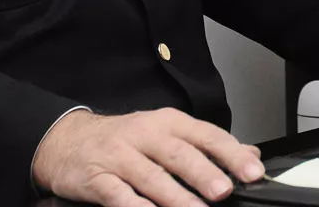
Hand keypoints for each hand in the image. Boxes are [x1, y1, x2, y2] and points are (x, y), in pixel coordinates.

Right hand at [32, 107, 264, 206]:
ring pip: (151, 177)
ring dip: (176, 197)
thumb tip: (250, 154)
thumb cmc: (124, 140)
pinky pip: (119, 195)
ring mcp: (119, 156)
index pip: (205, 135)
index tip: (252, 171)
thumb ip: (206, 145)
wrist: (67, 140)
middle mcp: (145, 135)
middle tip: (224, 190)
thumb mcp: (166, 133)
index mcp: (168, 123)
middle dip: (203, 173)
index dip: (230, 153)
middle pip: (178, 154)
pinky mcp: (97, 178)